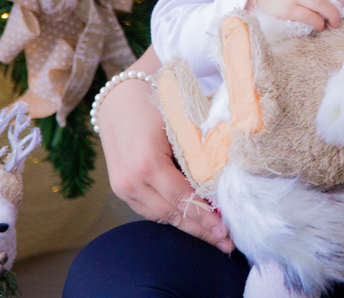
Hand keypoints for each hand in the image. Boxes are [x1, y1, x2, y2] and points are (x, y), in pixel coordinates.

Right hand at [97, 47, 233, 253]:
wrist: (117, 101)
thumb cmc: (155, 106)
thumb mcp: (179, 124)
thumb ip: (198, 151)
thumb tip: (226, 176)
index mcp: (147, 162)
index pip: (181, 198)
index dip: (203, 216)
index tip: (225, 229)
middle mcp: (131, 180)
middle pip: (171, 214)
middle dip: (200, 230)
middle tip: (225, 243)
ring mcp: (123, 188)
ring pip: (160, 216)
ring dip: (187, 227)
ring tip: (213, 238)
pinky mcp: (121, 190)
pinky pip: (150, 210)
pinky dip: (172, 216)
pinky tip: (192, 223)